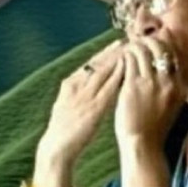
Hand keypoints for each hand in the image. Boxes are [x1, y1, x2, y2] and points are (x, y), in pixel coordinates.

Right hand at [37, 39, 125, 166]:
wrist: (57, 147)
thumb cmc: (64, 130)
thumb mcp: (68, 105)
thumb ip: (79, 93)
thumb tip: (90, 85)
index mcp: (70, 84)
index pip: (90, 63)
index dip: (105, 52)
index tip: (117, 43)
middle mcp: (76, 85)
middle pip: (98, 63)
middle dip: (113, 50)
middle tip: (127, 39)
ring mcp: (84, 95)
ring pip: (103, 71)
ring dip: (117, 58)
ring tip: (131, 48)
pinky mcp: (93, 107)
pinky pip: (108, 87)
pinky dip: (117, 75)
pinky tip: (127, 68)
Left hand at [114, 36, 186, 149]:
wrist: (143, 145)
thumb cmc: (154, 129)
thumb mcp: (171, 106)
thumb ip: (171, 88)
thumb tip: (166, 73)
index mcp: (179, 86)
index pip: (173, 55)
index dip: (162, 45)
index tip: (153, 43)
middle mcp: (168, 81)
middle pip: (161, 48)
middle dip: (149, 40)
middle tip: (139, 41)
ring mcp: (151, 82)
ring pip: (144, 51)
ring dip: (135, 45)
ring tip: (129, 47)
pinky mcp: (134, 85)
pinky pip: (130, 60)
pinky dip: (126, 54)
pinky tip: (121, 56)